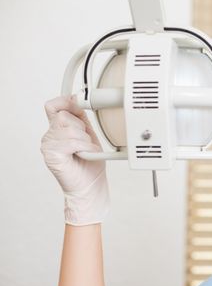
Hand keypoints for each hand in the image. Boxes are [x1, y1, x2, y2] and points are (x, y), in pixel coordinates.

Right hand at [40, 96, 109, 225]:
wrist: (90, 186)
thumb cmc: (90, 164)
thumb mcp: (88, 135)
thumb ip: (81, 118)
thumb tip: (76, 99)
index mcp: (58, 129)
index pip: (53, 106)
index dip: (65, 102)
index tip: (79, 104)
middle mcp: (50, 136)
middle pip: (64, 115)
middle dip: (81, 127)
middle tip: (86, 142)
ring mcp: (48, 145)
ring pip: (68, 128)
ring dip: (84, 139)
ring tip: (86, 150)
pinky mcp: (51, 155)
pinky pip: (70, 141)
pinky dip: (84, 147)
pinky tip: (86, 154)